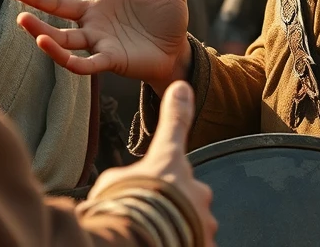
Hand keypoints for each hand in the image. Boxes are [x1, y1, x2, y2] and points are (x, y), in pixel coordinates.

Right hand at [12, 0, 191, 88]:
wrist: (176, 52)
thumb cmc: (169, 18)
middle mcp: (98, 13)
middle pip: (62, 5)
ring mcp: (100, 37)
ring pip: (64, 36)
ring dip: (44, 31)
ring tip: (23, 20)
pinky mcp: (108, 59)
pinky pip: (82, 62)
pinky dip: (66, 58)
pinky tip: (47, 48)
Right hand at [88, 82, 217, 245]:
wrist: (137, 239)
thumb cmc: (123, 206)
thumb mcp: (113, 184)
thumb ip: (126, 178)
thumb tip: (123, 183)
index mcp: (169, 163)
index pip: (174, 127)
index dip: (178, 107)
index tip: (182, 88)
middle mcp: (194, 188)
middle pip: (185, 192)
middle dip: (172, 204)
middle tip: (150, 218)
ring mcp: (204, 219)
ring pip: (192, 221)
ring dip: (176, 228)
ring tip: (154, 237)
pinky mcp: (206, 244)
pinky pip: (196, 242)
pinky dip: (182, 242)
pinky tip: (163, 245)